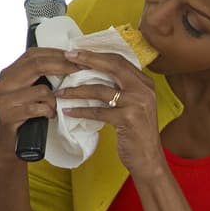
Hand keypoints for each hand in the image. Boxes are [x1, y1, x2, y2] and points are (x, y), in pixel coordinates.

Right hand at [0, 46, 77, 157]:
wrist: (10, 146)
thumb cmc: (26, 117)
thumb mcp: (30, 92)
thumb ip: (40, 76)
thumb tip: (69, 60)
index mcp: (8, 73)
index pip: (33, 54)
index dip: (55, 53)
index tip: (76, 56)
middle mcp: (3, 82)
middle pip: (36, 65)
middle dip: (62, 66)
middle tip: (81, 70)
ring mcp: (3, 99)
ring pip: (41, 89)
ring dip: (54, 100)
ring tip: (55, 107)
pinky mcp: (8, 115)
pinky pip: (37, 108)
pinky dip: (48, 112)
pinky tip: (49, 116)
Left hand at [56, 48, 162, 179]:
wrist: (148, 158)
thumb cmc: (137, 132)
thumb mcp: (133, 105)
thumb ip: (121, 89)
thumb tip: (92, 74)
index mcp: (144, 82)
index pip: (119, 60)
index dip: (97, 54)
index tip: (77, 52)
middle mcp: (143, 89)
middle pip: (112, 66)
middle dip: (87, 60)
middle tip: (67, 58)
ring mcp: (137, 104)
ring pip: (101, 90)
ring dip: (77, 90)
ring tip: (61, 92)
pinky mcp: (128, 120)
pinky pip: (99, 111)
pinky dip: (81, 110)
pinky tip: (69, 111)